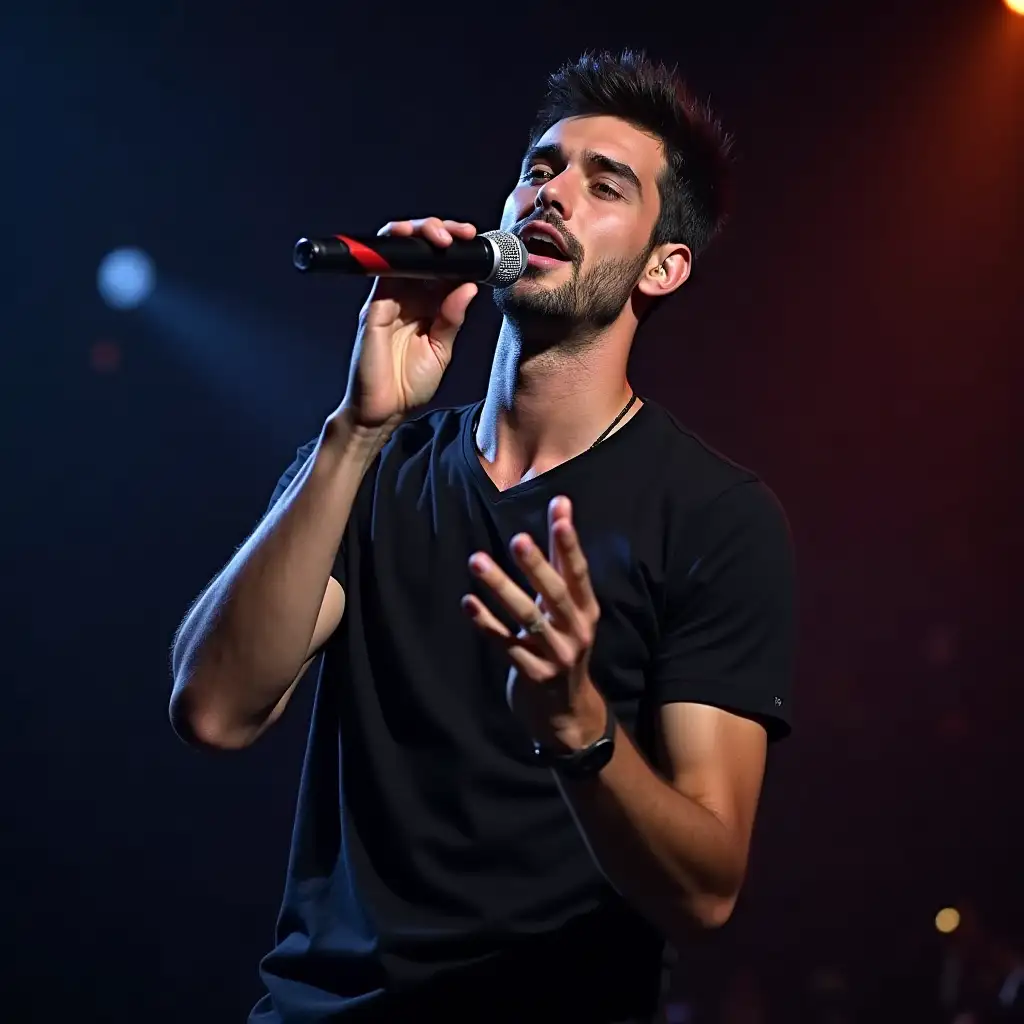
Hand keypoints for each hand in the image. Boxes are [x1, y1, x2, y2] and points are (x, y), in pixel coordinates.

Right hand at [340, 218, 478, 430]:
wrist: (383, 411)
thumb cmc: (409, 384)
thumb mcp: (441, 349)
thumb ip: (453, 318)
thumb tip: (470, 287)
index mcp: (427, 304)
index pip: (442, 265)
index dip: (459, 249)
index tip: (477, 243)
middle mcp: (407, 295)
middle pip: (421, 249)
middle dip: (442, 230)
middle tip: (462, 233)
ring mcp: (389, 298)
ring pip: (399, 249)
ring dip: (420, 232)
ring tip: (442, 235)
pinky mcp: (375, 306)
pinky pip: (381, 269)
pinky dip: (397, 251)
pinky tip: (416, 246)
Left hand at [461, 496, 606, 749]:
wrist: (566, 712)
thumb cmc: (563, 643)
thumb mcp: (569, 606)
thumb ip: (562, 558)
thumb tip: (562, 503)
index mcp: (586, 610)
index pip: (578, 572)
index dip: (569, 543)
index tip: (560, 511)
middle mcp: (576, 631)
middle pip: (554, 594)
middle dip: (536, 566)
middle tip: (517, 539)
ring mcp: (556, 655)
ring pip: (527, 618)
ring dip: (501, 588)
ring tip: (477, 561)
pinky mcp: (533, 675)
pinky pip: (506, 645)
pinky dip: (486, 624)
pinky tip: (467, 603)